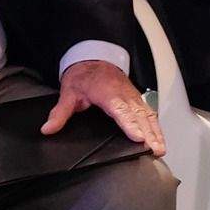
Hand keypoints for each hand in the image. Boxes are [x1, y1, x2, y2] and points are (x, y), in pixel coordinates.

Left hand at [43, 59, 164, 155]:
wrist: (94, 60)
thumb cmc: (84, 77)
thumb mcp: (68, 92)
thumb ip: (60, 112)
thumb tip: (49, 128)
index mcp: (108, 92)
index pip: (121, 110)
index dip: (130, 124)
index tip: (139, 137)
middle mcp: (124, 95)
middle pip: (138, 115)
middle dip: (149, 133)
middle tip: (154, 149)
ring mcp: (133, 97)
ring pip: (147, 115)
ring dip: (155, 132)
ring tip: (160, 149)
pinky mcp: (137, 100)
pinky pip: (149, 113)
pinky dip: (156, 126)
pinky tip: (160, 139)